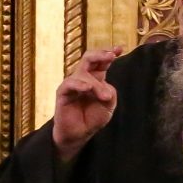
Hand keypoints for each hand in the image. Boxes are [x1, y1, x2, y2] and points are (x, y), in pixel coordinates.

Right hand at [52, 46, 122, 160]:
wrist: (79, 134)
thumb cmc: (93, 118)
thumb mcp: (109, 105)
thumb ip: (110, 92)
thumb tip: (104, 86)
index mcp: (96, 79)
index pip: (101, 62)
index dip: (109, 53)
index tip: (120, 49)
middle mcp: (83, 78)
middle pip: (89, 58)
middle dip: (100, 54)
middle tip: (111, 56)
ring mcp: (72, 84)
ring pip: (83, 73)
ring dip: (96, 84)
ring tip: (105, 97)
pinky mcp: (62, 93)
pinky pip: (70, 83)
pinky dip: (79, 84)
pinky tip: (87, 88)